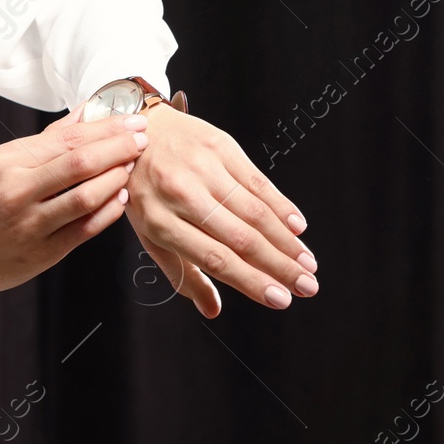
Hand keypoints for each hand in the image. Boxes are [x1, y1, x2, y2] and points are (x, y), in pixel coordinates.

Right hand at [0, 103, 149, 307]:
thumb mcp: (1, 164)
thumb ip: (46, 140)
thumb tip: (86, 112)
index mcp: (7, 161)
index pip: (67, 137)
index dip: (106, 127)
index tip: (132, 119)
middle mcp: (17, 190)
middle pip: (80, 162)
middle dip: (119, 147)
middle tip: (143, 138)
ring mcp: (31, 223)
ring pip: (87, 195)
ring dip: (117, 177)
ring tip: (132, 166)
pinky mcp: (45, 251)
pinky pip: (86, 228)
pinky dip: (108, 210)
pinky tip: (121, 197)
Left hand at [124, 102, 316, 316]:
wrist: (135, 133)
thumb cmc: (144, 191)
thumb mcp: (149, 233)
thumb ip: (180, 273)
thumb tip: (211, 310)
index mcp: (159, 222)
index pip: (215, 258)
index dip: (251, 281)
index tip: (280, 299)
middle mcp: (181, 194)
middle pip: (240, 238)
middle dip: (280, 266)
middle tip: (308, 287)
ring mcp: (202, 168)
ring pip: (254, 211)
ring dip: (287, 241)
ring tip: (308, 263)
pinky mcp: (220, 147)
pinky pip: (258, 181)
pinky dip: (281, 206)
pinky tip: (298, 227)